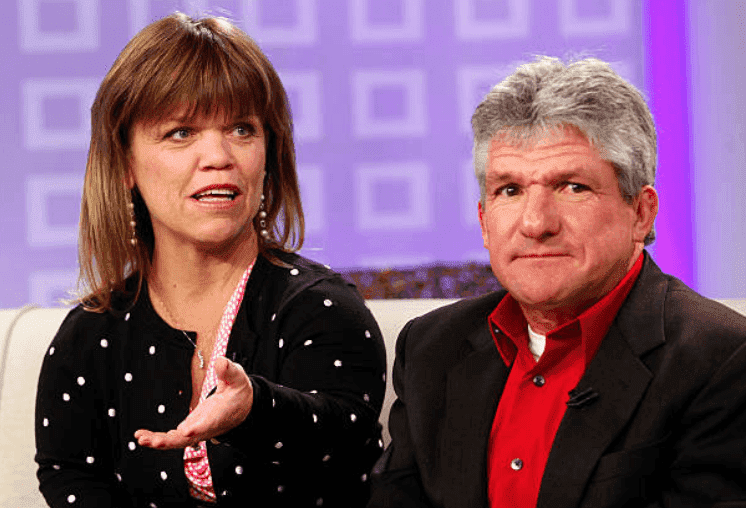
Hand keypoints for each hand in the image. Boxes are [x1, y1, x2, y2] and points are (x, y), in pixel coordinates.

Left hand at [134, 357, 252, 448]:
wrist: (242, 408)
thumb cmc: (238, 393)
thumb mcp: (237, 378)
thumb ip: (229, 371)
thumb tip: (221, 361)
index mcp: (220, 414)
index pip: (209, 423)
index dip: (198, 428)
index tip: (187, 431)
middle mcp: (207, 426)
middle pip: (188, 439)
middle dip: (169, 441)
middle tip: (152, 441)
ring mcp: (197, 430)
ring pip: (177, 440)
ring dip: (159, 441)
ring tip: (141, 438)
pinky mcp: (190, 429)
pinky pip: (173, 437)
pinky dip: (159, 439)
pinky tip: (144, 436)